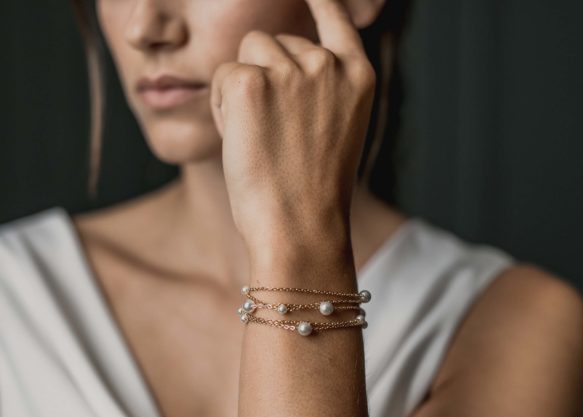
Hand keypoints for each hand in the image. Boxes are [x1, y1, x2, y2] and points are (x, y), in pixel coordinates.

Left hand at [210, 0, 375, 265]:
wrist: (300, 228)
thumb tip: (286, 62)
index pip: (334, 16)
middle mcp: (327, 65)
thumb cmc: (313, 192)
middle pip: (276, 40)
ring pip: (248, 52)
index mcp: (357, 77)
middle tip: (276, 133)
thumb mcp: (336, 132)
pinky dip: (223, 106)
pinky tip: (243, 139)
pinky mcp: (250, 81)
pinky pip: (223, 74)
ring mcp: (291, 70)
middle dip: (266, 76)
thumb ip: (323, 90)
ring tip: (261, 136)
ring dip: (244, 87)